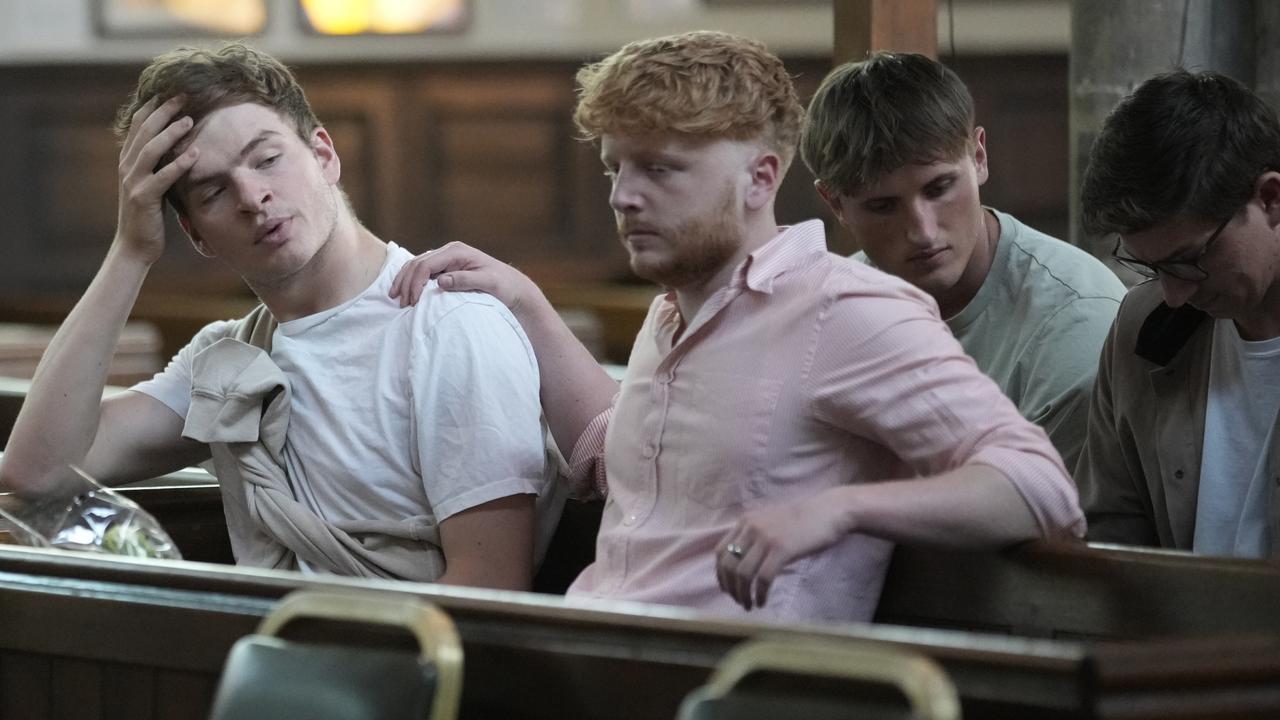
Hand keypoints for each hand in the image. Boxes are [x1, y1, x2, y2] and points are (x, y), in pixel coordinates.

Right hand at [114, 95, 198, 265]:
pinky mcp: (144, 198)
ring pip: (150, 149)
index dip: (152, 107)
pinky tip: (195, 154)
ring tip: (189, 120)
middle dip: (163, 111)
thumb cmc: (148, 215)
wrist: (134, 245)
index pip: (138, 126)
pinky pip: (162, 177)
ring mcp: (133, 181)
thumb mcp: (152, 184)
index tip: (170, 91)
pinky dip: (179, 164)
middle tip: (183, 96)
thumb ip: (159, 165)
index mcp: (128, 160)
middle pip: (144, 131)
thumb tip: (181, 147)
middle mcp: (127, 166)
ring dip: (170, 133)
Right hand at [389, 241, 537, 314]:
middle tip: (401, 303)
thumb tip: (439, 281)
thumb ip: (465, 280)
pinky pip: (423, 272)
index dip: (415, 283)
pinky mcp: (446, 268)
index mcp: (457, 251)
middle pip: (417, 263)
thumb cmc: (504, 285)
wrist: (514, 287)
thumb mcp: (488, 283)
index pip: (426, 264)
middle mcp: (449, 251)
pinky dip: (412, 281)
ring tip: (397, 298)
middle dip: (406, 283)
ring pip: (416, 266)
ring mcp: (446, 259)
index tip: (412, 302)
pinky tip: (405, 293)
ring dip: (405, 281)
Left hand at [715, 487, 852, 610]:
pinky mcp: (782, 549)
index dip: (720, 574)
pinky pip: (763, 578)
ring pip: (743, 573)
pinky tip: (762, 601)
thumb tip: (743, 562)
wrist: (829, 510)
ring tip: (750, 605)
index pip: (720, 551)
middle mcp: (751, 528)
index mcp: (746, 521)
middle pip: (728, 565)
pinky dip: (760, 594)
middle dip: (730, 588)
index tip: (727, 588)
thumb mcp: (771, 522)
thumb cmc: (804, 519)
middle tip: (739, 601)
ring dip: (743, 594)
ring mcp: (766, 538)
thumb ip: (754, 536)